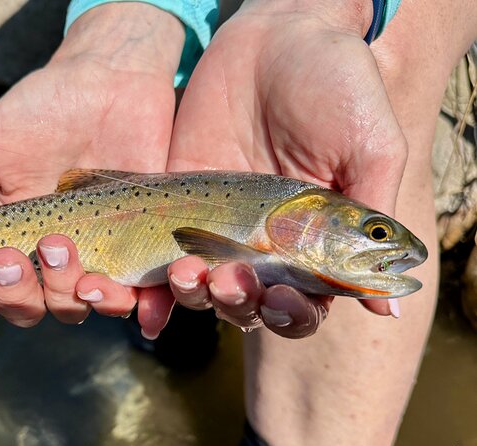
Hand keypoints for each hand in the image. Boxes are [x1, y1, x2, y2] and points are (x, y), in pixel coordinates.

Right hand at [0, 4, 183, 336]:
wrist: (109, 81)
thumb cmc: (40, 111)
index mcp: (7, 243)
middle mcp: (47, 261)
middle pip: (25, 308)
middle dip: (13, 293)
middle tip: (8, 257)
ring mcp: (95, 258)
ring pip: (75, 306)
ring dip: (63, 292)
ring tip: (59, 245)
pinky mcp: (140, 251)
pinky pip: (137, 296)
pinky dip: (135, 308)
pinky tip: (123, 296)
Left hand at [163, 0, 406, 336]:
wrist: (276, 36)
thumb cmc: (336, 86)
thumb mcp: (369, 146)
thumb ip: (370, 219)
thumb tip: (389, 308)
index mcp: (313, 243)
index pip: (301, 303)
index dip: (290, 312)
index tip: (280, 296)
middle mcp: (264, 244)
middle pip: (246, 304)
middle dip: (237, 303)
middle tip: (230, 280)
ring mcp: (216, 227)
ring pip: (201, 288)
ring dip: (194, 295)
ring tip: (188, 273)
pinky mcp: (178, 203)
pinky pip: (160, 256)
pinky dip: (154, 285)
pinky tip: (152, 291)